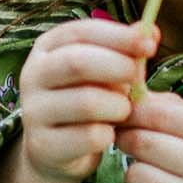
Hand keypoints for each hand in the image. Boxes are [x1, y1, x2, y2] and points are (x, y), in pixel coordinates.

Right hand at [19, 17, 157, 182]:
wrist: (57, 151)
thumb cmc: (87, 100)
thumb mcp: (104, 72)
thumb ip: (125, 51)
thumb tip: (150, 32)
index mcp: (46, 49)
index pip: (80, 32)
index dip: (118, 36)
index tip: (149, 46)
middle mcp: (32, 75)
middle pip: (77, 62)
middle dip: (118, 68)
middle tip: (138, 81)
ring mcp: (33, 111)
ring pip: (87, 102)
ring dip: (118, 106)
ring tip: (123, 111)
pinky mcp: (41, 144)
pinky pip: (89, 136)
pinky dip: (109, 135)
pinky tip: (108, 135)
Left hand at [118, 93, 182, 182]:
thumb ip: (179, 111)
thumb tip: (135, 95)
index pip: (158, 113)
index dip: (134, 114)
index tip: (128, 119)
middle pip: (141, 143)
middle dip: (129, 142)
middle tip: (133, 146)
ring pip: (135, 176)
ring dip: (137, 175)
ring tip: (156, 179)